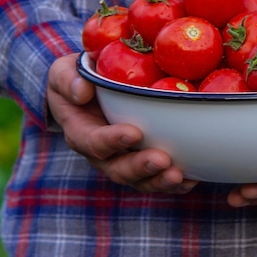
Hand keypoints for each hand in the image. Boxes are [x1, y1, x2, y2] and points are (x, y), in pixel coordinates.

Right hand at [47, 53, 197, 193]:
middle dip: (140, 167)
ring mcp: (124, 160)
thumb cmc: (80, 78)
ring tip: (178, 175)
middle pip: (118, 169)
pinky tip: (192, 179)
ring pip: (140, 179)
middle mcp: (102, 154)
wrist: (93, 91)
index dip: (112, 141)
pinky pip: (157, 178)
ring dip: (159, 180)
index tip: (134, 133)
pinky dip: (175, 183)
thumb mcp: (64, 72)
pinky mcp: (143, 161)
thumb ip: (68, 80)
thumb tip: (82, 92)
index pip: (93, 142)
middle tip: (162, 160)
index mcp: (81, 132)